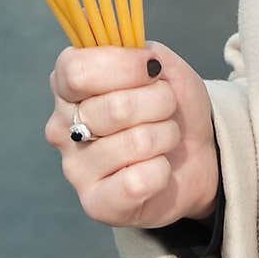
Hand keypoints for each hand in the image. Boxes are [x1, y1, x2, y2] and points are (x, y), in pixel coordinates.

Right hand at [46, 43, 220, 228]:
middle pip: (115, 107)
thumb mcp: (161, 65)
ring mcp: (75, 168)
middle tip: (167, 107)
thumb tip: (139, 59)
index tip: (152, 68)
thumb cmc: (169, 105)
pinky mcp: (95, 204)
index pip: (76, 70)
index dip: (123, 65)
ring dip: (166, 135)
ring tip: (164, 137)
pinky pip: (138, 181)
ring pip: (135, 143)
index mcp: (68, 85)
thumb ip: (141, 52)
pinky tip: (158, 168)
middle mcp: (62, 126)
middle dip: (160, 101)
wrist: (196, 152)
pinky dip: (162, 171)